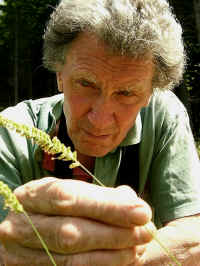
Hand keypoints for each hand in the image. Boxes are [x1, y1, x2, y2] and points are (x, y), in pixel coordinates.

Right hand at [0, 177, 154, 265]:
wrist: (25, 228)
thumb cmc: (53, 206)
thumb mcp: (69, 192)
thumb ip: (98, 196)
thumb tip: (133, 203)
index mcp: (30, 196)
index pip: (68, 198)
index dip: (106, 206)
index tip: (141, 210)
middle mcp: (19, 226)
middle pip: (70, 233)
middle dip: (114, 233)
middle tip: (147, 231)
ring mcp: (20, 256)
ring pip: (71, 260)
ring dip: (112, 255)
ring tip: (138, 247)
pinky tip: (122, 260)